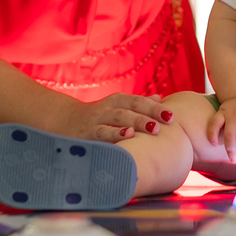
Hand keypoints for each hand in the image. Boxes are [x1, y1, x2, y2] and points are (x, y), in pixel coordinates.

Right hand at [57, 93, 172, 142]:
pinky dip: (114, 135)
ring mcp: (96, 120)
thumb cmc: (97, 116)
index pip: (139, 101)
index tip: (172, 117)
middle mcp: (107, 107)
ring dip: (135, 123)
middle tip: (167, 122)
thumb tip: (160, 98)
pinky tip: (127, 138)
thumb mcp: (116, 107)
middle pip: (131, 108)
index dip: (155, 108)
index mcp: (117, 101)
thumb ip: (137, 103)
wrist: (62, 120)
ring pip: (118, 118)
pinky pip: (101, 133)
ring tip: (152, 129)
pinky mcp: (86, 134)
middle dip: (149, 115)